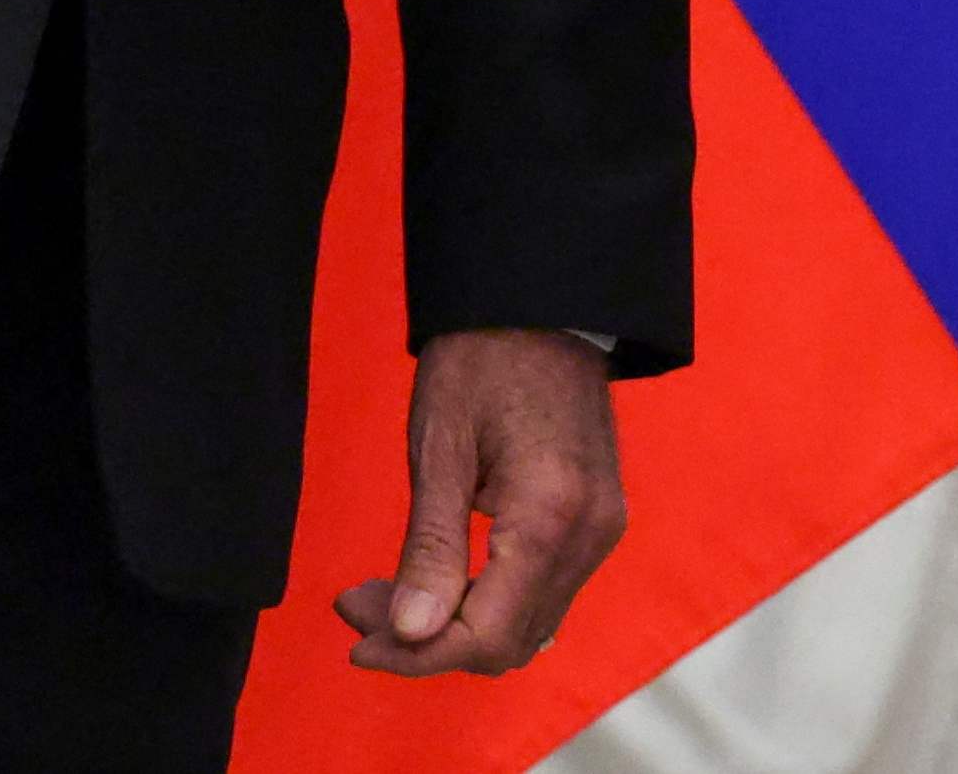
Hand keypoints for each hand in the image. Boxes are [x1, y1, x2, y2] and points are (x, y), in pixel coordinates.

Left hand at [334, 328, 627, 675]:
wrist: (543, 304)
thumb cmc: (484, 359)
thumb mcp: (440, 448)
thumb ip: (428, 548)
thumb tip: (409, 634)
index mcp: (551, 515)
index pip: (485, 634)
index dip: (417, 655)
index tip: (357, 642)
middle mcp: (589, 535)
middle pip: (507, 643)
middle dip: (426, 642)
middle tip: (358, 606)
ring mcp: (600, 531)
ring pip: (525, 627)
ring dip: (453, 625)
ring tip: (385, 592)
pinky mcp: (596, 523)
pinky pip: (542, 595)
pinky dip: (486, 601)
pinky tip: (437, 576)